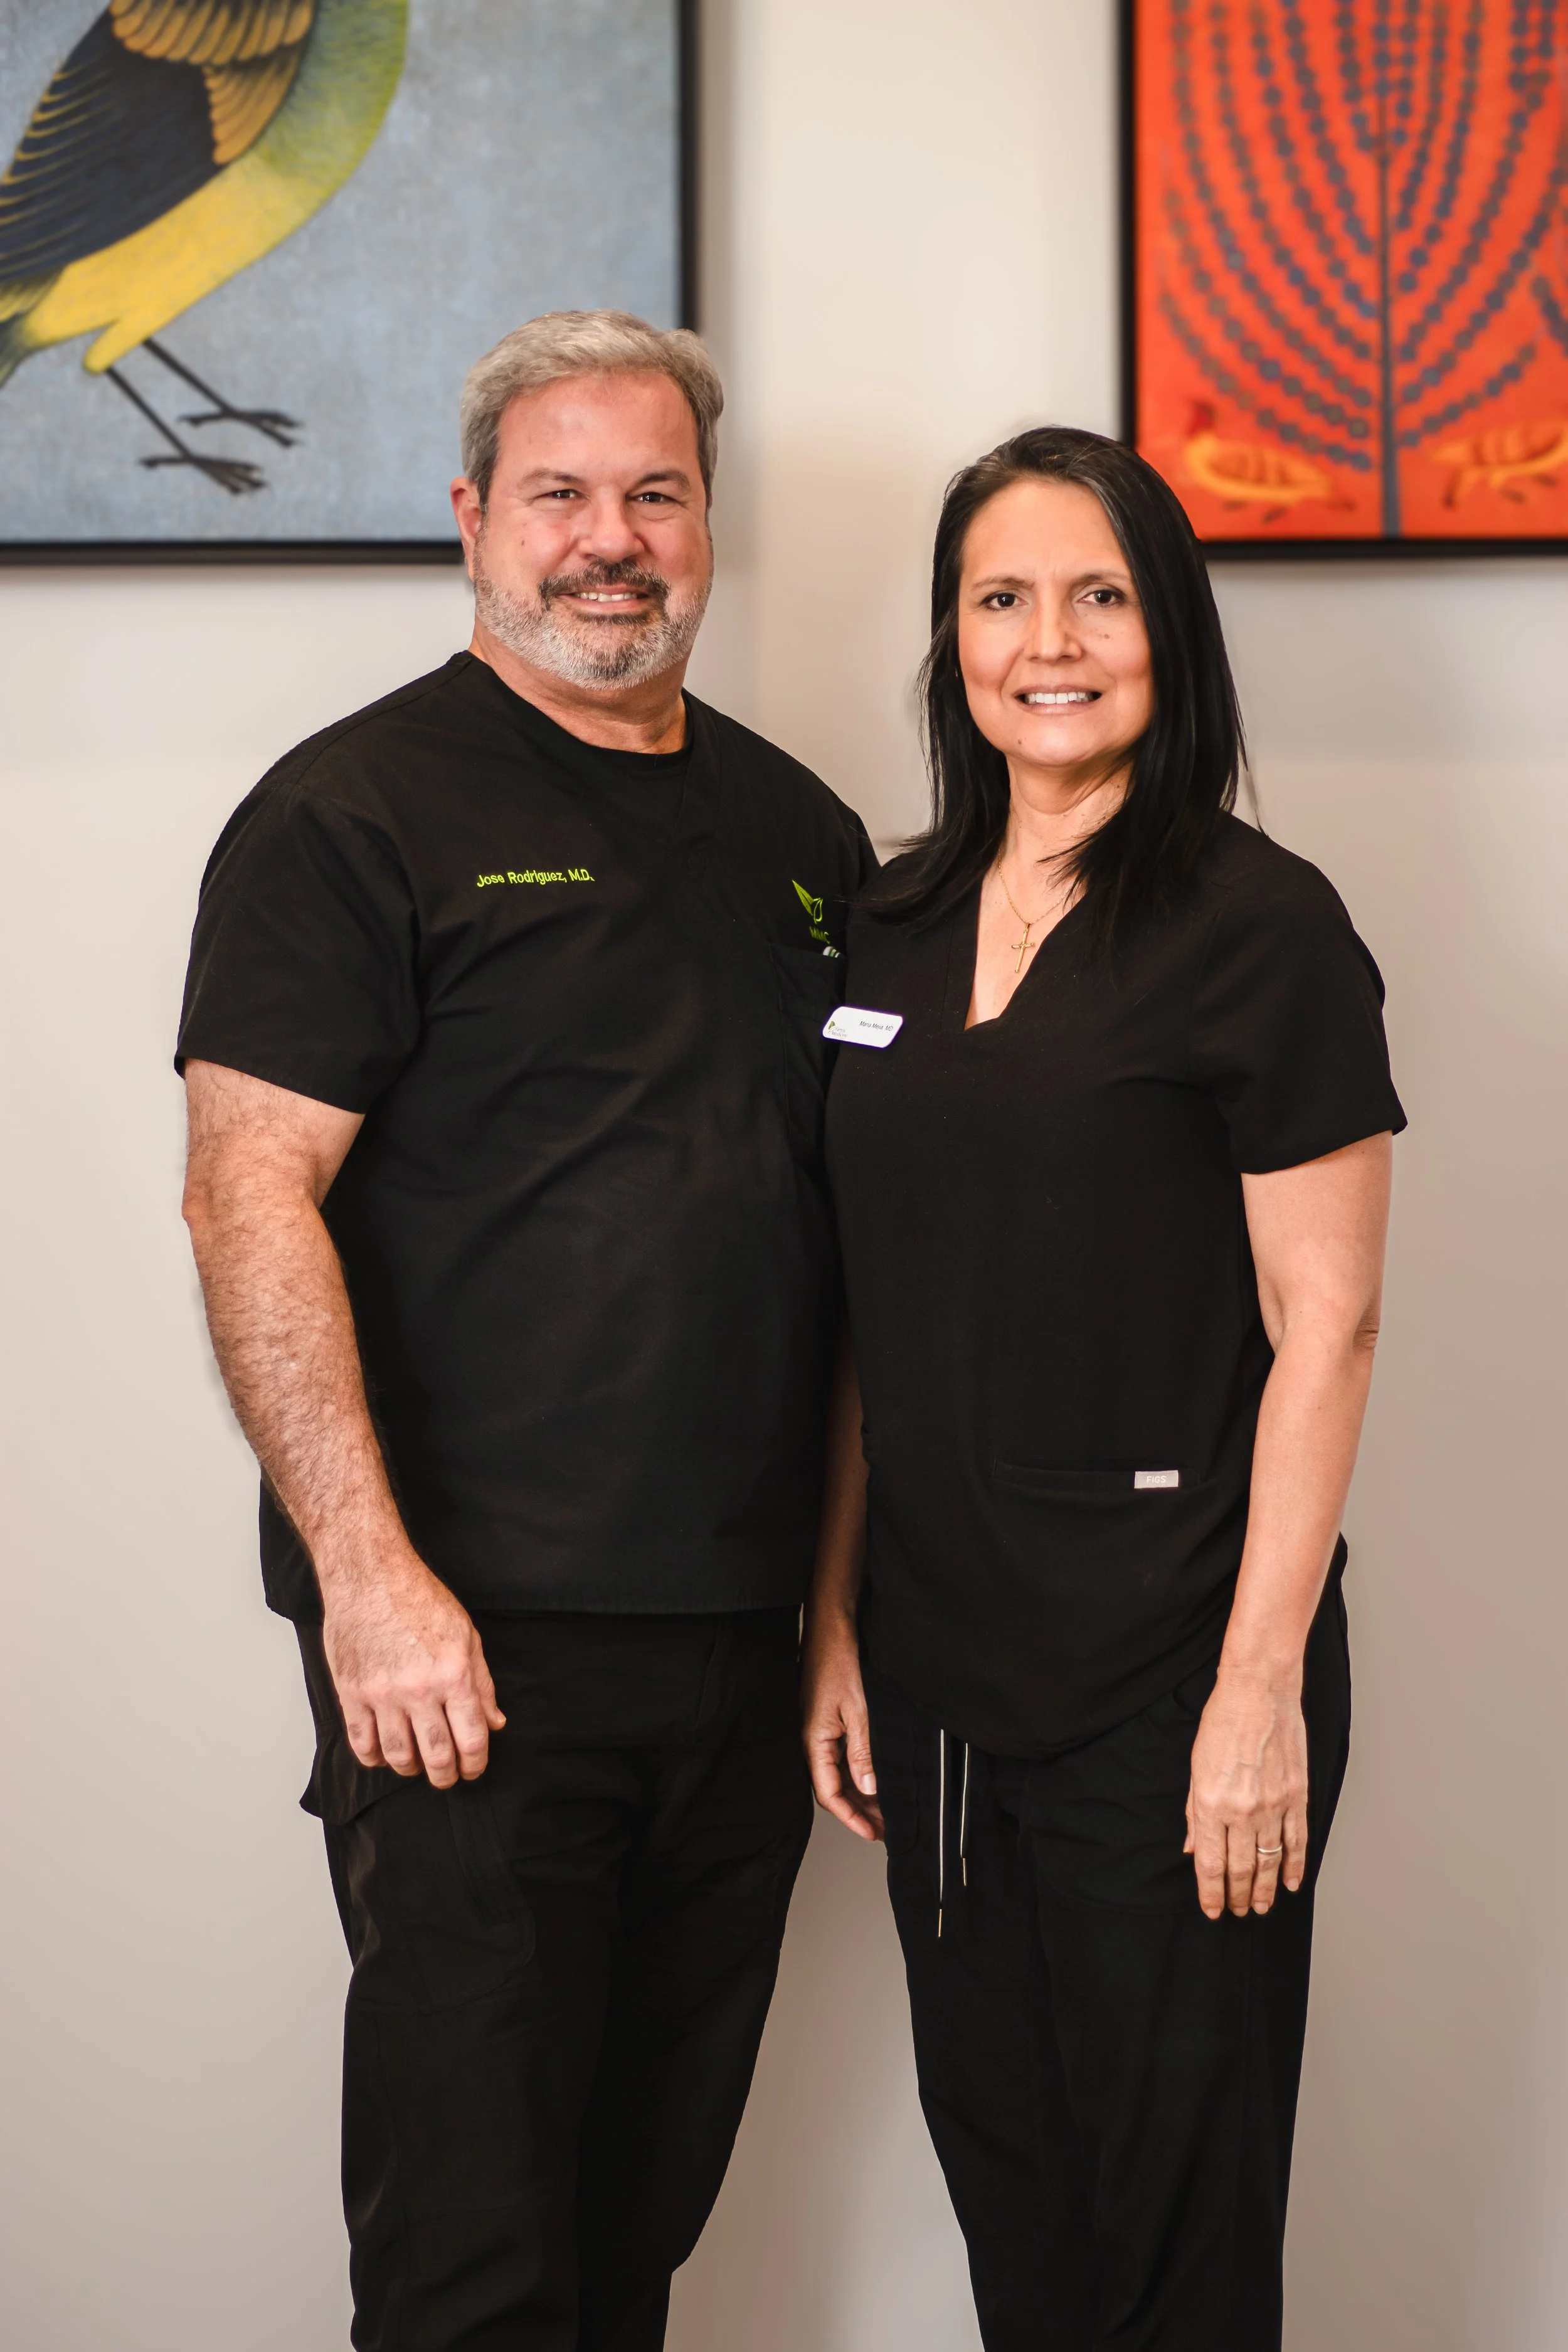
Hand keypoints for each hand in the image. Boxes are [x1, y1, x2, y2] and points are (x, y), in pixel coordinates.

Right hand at [322, 1551, 505, 1787]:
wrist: (370, 1576)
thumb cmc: (419, 1599)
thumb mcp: (467, 1635)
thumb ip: (482, 1684)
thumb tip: (495, 1722)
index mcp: (453, 1674)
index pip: (472, 1738)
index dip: (476, 1763)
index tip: (474, 1768)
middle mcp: (419, 1689)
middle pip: (437, 1755)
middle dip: (446, 1775)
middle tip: (448, 1777)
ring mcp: (382, 1693)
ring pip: (399, 1756)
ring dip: (411, 1768)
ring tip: (417, 1765)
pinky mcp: (351, 1692)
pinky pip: (362, 1743)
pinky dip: (374, 1757)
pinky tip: (384, 1754)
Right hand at [802, 1611, 884, 1841]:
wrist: (830, 1626)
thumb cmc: (838, 1661)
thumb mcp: (857, 1710)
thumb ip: (862, 1751)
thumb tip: (868, 1788)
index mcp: (815, 1741)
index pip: (829, 1794)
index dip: (851, 1818)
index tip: (873, 1833)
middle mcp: (813, 1740)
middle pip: (833, 1789)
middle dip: (858, 1811)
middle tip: (884, 1828)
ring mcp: (820, 1730)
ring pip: (838, 1774)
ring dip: (860, 1793)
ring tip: (884, 1809)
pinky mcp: (828, 1719)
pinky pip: (840, 1756)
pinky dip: (858, 1772)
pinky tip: (875, 1777)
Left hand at [1184, 1670, 1307, 1918]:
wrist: (1259, 1693)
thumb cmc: (1222, 1723)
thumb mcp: (1195, 1768)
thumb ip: (1195, 1813)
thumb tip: (1194, 1849)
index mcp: (1212, 1803)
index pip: (1211, 1864)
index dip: (1211, 1893)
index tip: (1213, 1910)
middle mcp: (1243, 1811)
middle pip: (1240, 1869)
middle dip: (1237, 1896)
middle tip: (1238, 1912)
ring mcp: (1274, 1806)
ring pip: (1270, 1862)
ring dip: (1265, 1890)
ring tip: (1261, 1907)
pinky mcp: (1297, 1797)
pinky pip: (1298, 1842)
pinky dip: (1296, 1867)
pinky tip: (1292, 1884)